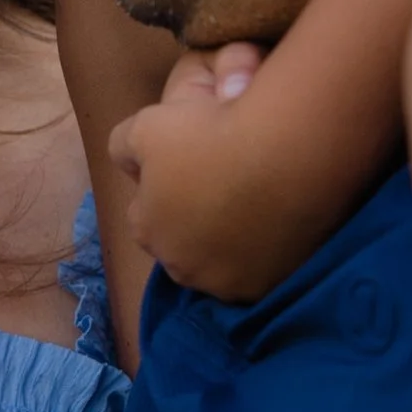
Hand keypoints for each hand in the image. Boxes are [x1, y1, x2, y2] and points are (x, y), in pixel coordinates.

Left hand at [113, 44, 346, 303]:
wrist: (287, 152)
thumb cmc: (208, 135)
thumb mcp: (145, 125)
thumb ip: (124, 146)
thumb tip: (131, 162)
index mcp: (147, 231)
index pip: (145, 212)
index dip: (164, 186)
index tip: (190, 163)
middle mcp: (182, 268)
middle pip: (183, 241)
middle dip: (196, 218)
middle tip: (224, 180)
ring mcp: (230, 284)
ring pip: (224, 260)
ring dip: (232, 237)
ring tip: (255, 199)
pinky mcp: (273, 286)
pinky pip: (264, 267)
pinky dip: (268, 248)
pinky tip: (279, 216)